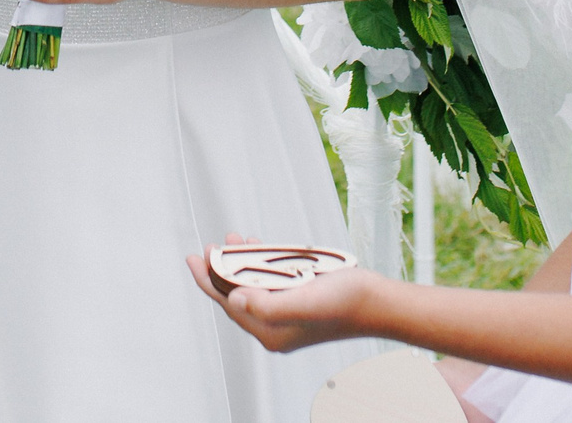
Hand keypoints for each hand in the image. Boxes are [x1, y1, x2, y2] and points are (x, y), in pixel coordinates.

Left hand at [186, 241, 381, 352]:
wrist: (378, 301)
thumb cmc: (345, 303)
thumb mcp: (303, 301)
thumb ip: (267, 304)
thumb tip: (236, 297)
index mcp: (270, 332)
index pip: (229, 304)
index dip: (208, 280)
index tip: (194, 258)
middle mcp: (275, 327)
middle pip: (237, 295)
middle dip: (222, 269)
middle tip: (212, 245)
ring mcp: (287, 315)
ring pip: (253, 285)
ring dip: (241, 262)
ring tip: (234, 239)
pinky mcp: (298, 302)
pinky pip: (270, 282)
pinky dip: (261, 264)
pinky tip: (259, 248)